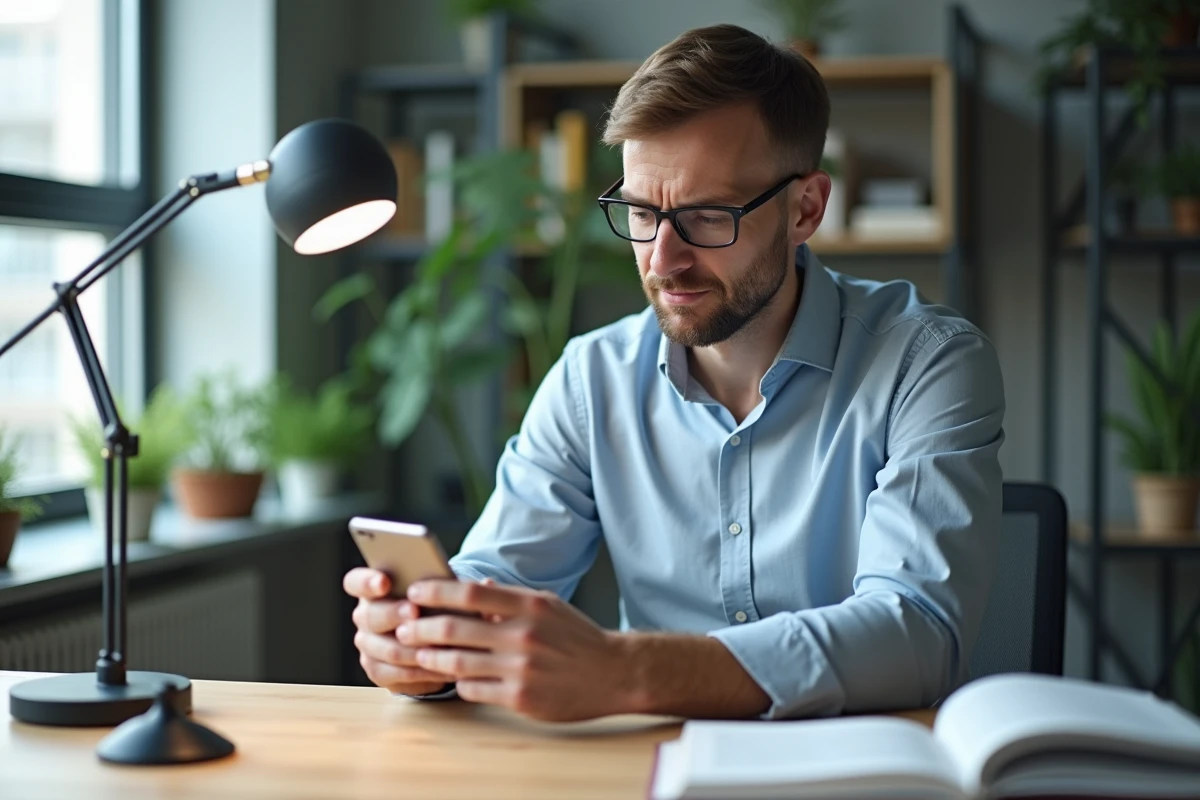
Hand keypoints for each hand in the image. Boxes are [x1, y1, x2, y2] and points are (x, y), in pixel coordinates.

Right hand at [343, 567, 453, 694]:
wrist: (435, 640)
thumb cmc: (434, 604)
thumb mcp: (431, 590)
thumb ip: (427, 584)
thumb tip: (437, 581)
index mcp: (371, 588)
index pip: (355, 582)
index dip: (366, 581)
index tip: (384, 582)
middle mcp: (364, 616)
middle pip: (370, 616)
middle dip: (394, 614)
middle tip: (415, 611)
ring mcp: (368, 644)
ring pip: (386, 648)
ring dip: (413, 648)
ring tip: (436, 644)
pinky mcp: (377, 670)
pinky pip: (396, 673)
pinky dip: (421, 670)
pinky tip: (440, 667)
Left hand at [398, 579, 629, 721]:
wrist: (614, 673)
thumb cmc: (576, 637)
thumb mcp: (548, 605)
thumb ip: (509, 596)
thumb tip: (471, 582)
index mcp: (530, 605)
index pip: (470, 592)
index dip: (436, 591)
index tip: (414, 592)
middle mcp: (524, 635)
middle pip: (454, 628)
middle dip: (420, 628)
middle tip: (403, 628)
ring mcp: (521, 669)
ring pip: (457, 662)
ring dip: (431, 658)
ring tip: (417, 653)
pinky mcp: (520, 698)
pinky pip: (473, 690)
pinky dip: (459, 682)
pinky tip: (454, 677)